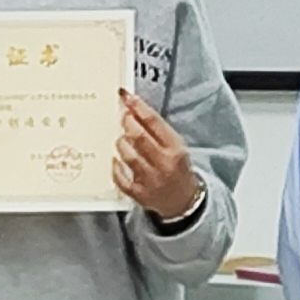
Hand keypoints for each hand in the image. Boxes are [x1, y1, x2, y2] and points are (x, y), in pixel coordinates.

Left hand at [114, 92, 201, 222]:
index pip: (154, 122)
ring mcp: (150, 179)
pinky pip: (121, 177)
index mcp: (175, 148)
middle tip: (122, 115)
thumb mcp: (175, 146)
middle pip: (138, 137)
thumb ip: (157, 130)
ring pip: (128, 155)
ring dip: (120, 143)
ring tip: (121, 138)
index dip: (138, 107)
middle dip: (127, 122)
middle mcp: (163, 163)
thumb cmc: (177, 169)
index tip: (127, 97)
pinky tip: (116, 159)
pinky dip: (116, 166)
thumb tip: (134, 110)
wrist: (183, 202)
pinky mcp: (139, 193)